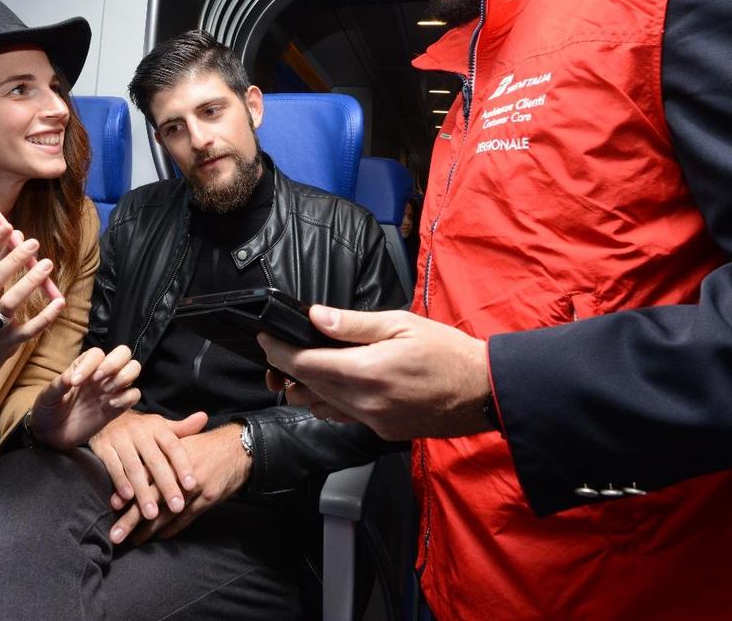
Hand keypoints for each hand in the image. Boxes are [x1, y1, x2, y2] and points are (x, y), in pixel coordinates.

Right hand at [0, 225, 66, 417]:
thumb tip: (16, 236)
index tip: (8, 226)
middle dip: (12, 262)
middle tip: (33, 243)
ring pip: (9, 305)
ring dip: (29, 283)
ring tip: (46, 264)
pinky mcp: (9, 344)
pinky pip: (30, 329)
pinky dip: (45, 315)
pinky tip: (59, 300)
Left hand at [30, 345, 141, 449]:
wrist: (51, 435)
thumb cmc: (48, 409)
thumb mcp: (47, 396)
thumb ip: (58, 385)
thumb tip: (70, 377)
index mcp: (84, 367)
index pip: (97, 354)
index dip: (89, 364)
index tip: (75, 382)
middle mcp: (101, 375)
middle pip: (123, 353)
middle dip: (115, 362)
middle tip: (98, 379)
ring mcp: (111, 391)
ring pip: (133, 369)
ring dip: (124, 377)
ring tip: (107, 390)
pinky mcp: (117, 408)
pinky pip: (134, 395)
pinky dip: (127, 397)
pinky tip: (110, 405)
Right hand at [89, 409, 207, 521]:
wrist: (106, 416)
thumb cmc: (141, 429)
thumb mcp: (161, 426)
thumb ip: (183, 428)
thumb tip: (204, 418)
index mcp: (157, 427)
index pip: (173, 446)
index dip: (183, 465)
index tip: (192, 485)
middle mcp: (139, 432)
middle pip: (156, 461)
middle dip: (167, 485)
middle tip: (177, 507)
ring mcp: (120, 439)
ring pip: (134, 468)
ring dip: (143, 492)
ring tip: (152, 514)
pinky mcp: (103, 447)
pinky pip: (113, 467)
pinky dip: (120, 482)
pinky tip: (127, 499)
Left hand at [108, 424, 251, 545]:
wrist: (238, 448)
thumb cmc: (206, 445)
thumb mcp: (181, 442)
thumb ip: (159, 453)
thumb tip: (133, 468)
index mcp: (169, 456)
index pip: (144, 475)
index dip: (128, 490)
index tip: (112, 505)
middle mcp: (179, 473)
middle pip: (151, 498)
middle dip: (131, 519)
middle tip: (114, 534)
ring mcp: (194, 488)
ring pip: (167, 514)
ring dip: (148, 531)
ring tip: (133, 541)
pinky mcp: (207, 499)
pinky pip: (186, 520)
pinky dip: (172, 529)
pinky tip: (160, 537)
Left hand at [259, 305, 491, 440]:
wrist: (483, 391)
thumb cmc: (446, 351)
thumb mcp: (400, 324)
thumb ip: (353, 324)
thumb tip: (315, 317)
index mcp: (366, 372)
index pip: (304, 364)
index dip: (278, 350)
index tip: (265, 337)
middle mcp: (364, 403)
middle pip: (307, 386)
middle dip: (286, 366)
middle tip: (277, 346)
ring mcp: (372, 421)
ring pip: (320, 406)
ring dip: (305, 386)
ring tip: (303, 363)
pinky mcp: (381, 430)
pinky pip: (342, 416)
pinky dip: (328, 400)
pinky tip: (333, 383)